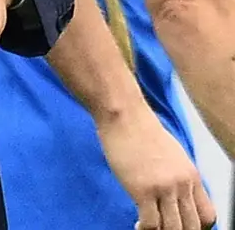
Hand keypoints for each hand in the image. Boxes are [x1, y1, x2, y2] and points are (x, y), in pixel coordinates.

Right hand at [97, 109, 214, 229]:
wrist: (125, 115)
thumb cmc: (142, 130)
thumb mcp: (172, 154)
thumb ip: (178, 176)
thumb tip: (176, 194)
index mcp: (192, 176)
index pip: (207, 215)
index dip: (196, 227)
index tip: (180, 225)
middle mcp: (183, 185)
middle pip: (192, 225)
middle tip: (164, 228)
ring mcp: (164, 188)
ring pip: (173, 228)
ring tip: (149, 228)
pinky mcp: (143, 190)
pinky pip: (151, 222)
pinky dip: (145, 229)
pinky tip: (138, 224)